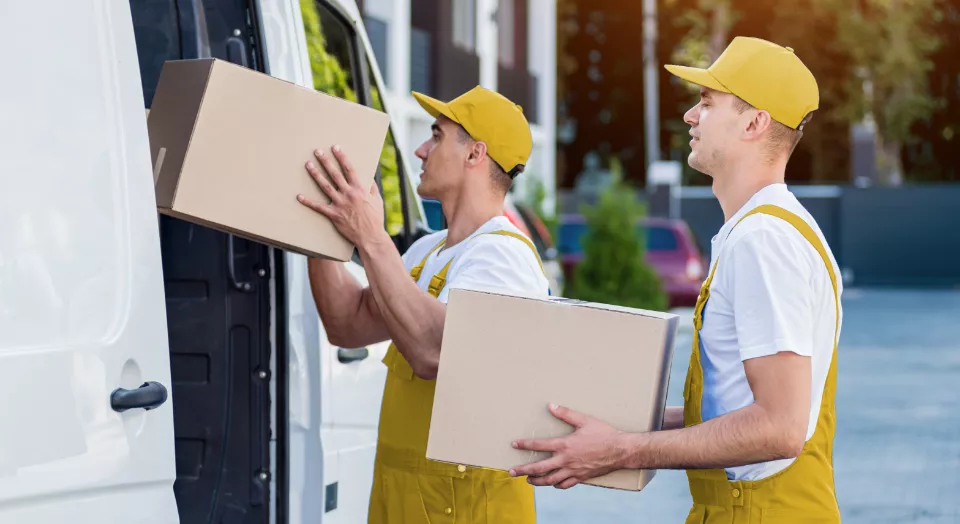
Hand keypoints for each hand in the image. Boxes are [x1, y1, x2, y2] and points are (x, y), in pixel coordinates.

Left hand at [298, 145, 385, 248]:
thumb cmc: (375, 218)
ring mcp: (340, 204)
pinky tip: (299, 196)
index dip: (341, 157)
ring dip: (316, 174)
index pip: (349, 169)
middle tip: (317, 151)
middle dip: (325, 161)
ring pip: (325, 186)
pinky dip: (308, 202)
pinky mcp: (333, 215)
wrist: (370, 236)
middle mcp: (349, 194)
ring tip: (308, 165)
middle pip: (334, 174)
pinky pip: (318, 207)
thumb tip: (368, 178)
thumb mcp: (377, 200)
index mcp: (360, 189)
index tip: (335, 147)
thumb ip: (372, 188)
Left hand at [509, 404, 627, 489]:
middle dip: (524, 470)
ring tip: (528, 480)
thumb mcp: (584, 420)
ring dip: (537, 481)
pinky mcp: (581, 477)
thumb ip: (566, 414)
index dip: (525, 444)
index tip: (514, 444)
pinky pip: (565, 484)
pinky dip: (556, 485)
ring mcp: (573, 471)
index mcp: (565, 445)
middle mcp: (566, 460)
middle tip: (512, 471)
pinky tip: (552, 484)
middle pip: (540, 468)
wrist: (620, 451)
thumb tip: (551, 405)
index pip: (540, 445)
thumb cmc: (603, 434)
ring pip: (550, 480)